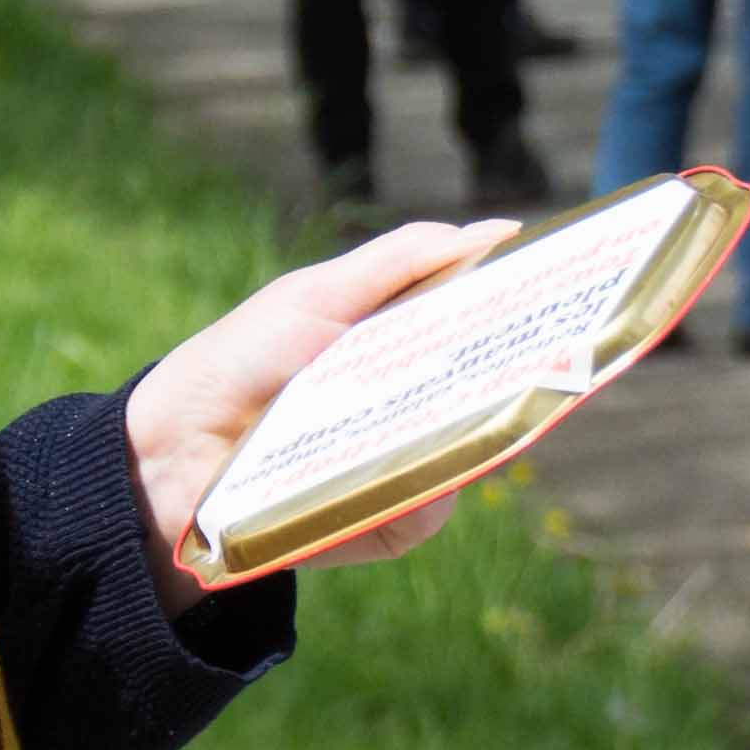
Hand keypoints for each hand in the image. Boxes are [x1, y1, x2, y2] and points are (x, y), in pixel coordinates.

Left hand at [121, 213, 517, 605]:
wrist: (172, 455)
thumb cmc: (243, 359)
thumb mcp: (321, 293)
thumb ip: (406, 260)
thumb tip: (500, 231)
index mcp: (411, 343)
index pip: (492, 329)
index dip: (534, 315)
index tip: (577, 294)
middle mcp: (421, 404)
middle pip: (503, 395)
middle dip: (530, 376)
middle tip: (554, 353)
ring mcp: (409, 463)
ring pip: (476, 456)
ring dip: (461, 435)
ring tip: (419, 412)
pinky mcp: (388, 519)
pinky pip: (431, 511)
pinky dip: (412, 492)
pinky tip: (372, 473)